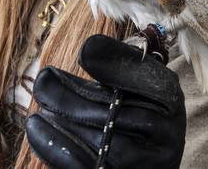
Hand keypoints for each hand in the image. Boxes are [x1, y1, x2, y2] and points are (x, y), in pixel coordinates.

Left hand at [26, 34, 185, 168]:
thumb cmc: (137, 112)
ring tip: (39, 106)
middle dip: (73, 95)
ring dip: (63, 121)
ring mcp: (145, 163)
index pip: (147, 80)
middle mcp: (165, 135)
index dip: (116, 65)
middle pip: (116, 113)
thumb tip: (88, 50)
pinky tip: (37, 129)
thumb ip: (120, 68)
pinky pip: (84, 166)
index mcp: (170, 101)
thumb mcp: (139, 86)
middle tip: (43, 79)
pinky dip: (57, 147)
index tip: (84, 50)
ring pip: (99, 142)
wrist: (147, 160)